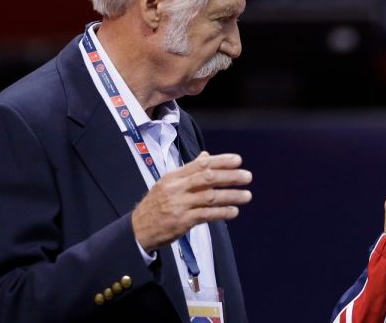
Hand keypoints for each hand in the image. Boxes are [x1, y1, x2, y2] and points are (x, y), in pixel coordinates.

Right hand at [132, 151, 252, 251]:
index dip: (220, 161)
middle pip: (207, 178)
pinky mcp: (182, 221)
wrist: (138, 229)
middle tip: (247, 176)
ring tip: (247, 195)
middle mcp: (176, 188)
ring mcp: (179, 205)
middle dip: (229, 176)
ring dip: (231, 196)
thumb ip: (189, 171)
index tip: (238, 160)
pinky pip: (206, 215)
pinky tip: (234, 211)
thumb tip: (207, 156)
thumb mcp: (168, 183)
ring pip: (210, 197)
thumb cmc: (156, 205)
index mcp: (174, 177)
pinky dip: (222, 212)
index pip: (200, 164)